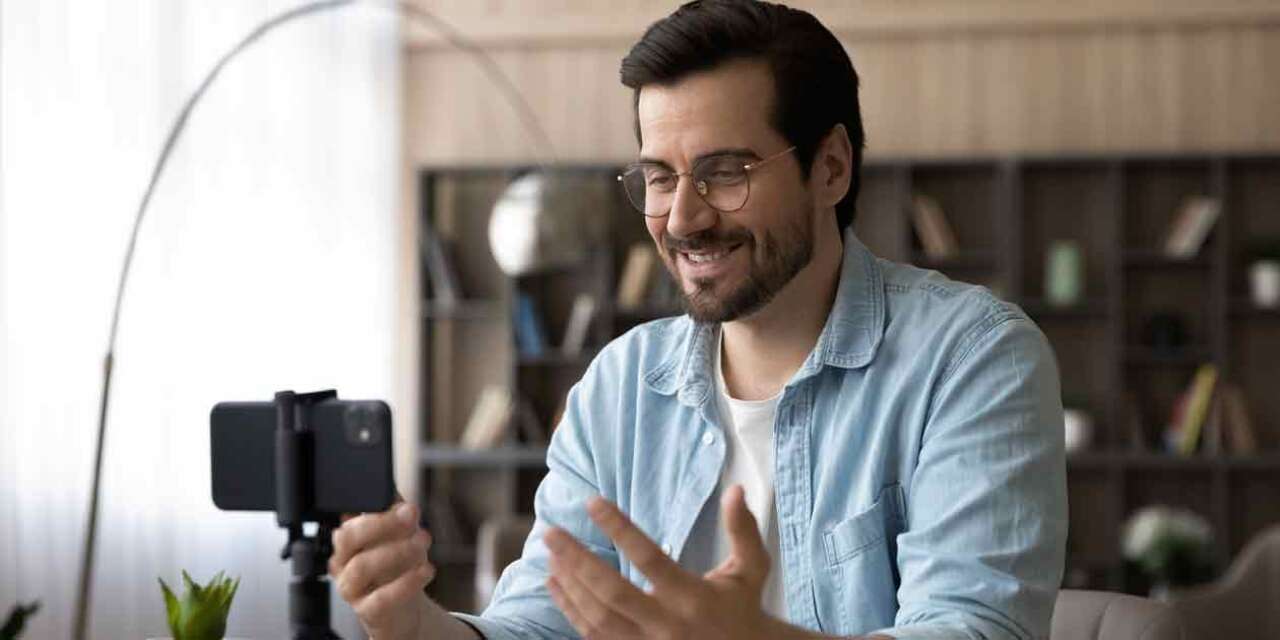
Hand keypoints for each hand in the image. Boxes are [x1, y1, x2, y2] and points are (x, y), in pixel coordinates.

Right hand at [331, 501, 435, 638]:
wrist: (404, 609)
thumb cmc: (398, 567)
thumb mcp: (402, 535)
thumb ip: (399, 515)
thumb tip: (404, 503)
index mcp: (348, 538)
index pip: (348, 518)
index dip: (374, 509)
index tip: (404, 505)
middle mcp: (343, 561)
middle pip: (347, 538)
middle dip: (381, 523)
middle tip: (412, 516)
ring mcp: (351, 588)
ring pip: (362, 566)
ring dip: (397, 550)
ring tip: (423, 541)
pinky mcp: (367, 611)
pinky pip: (381, 597)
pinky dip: (407, 581)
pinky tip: (427, 569)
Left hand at [543, 484, 787, 639]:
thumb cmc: (744, 608)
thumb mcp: (751, 569)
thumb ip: (742, 530)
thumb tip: (735, 489)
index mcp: (693, 597)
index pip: (649, 557)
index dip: (619, 528)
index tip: (592, 502)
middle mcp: (667, 625)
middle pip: (611, 591)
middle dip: (577, 560)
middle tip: (551, 531)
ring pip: (597, 617)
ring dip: (570, 585)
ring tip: (552, 554)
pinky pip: (594, 636)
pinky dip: (571, 611)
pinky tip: (556, 586)